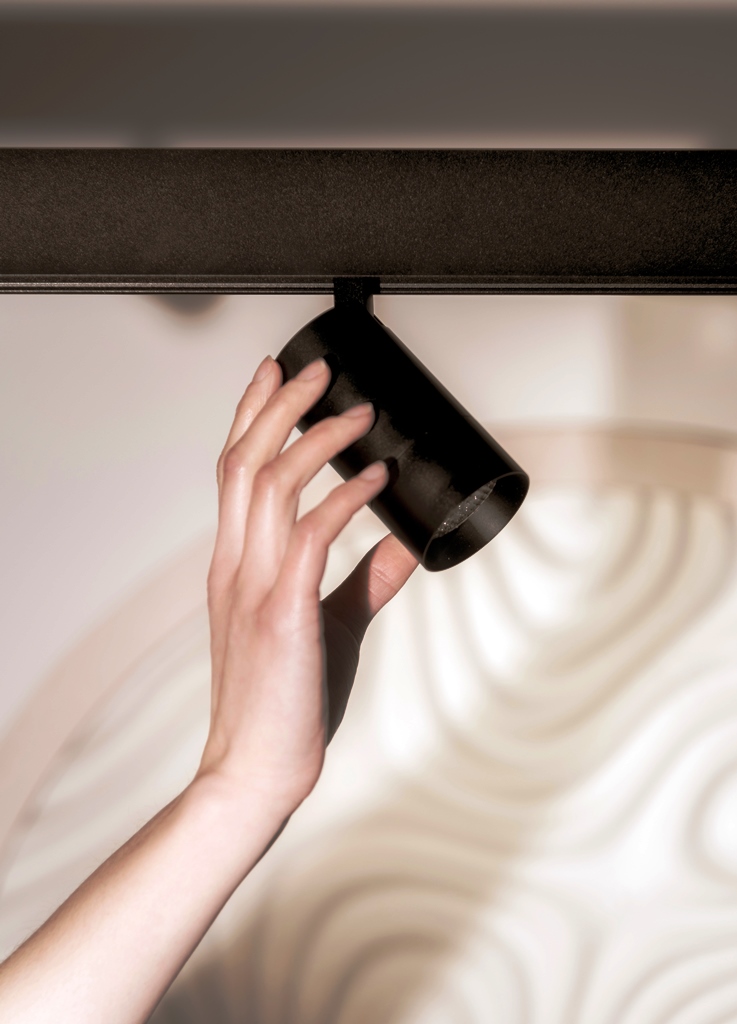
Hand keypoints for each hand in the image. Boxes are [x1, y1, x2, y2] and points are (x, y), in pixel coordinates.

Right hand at [197, 354, 418, 815]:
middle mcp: (235, 565)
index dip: (251, 417)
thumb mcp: (324, 626)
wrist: (256, 769)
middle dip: (281, 406)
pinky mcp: (284, 613)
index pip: (232, 472)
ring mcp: (254, 587)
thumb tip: (402, 547)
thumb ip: (361, 581)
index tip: (275, 376)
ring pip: (271, 486)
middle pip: (245, 462)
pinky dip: (346, 498)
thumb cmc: (282, 701)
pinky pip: (312, 536)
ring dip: (318, 439)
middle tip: (317, 370)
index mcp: (234, 565)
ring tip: (359, 414)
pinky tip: (377, 479)